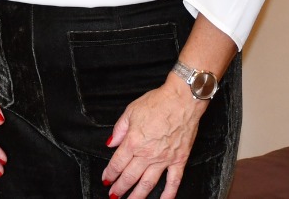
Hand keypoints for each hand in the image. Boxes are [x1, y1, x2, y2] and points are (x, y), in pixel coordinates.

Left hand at [101, 74, 206, 198]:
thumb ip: (119, 130)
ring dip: (137, 196)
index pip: (117, 163)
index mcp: (133, 142)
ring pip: (148, 184)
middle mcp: (147, 154)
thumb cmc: (158, 102)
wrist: (182, 100)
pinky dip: (168, 194)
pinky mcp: (179, 160)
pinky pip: (173, 182)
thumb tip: (110, 143)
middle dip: (120, 188)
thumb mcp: (131, 111)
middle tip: (113, 195)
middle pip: (130, 176)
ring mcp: (164, 160)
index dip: (110, 174)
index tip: (106, 180)